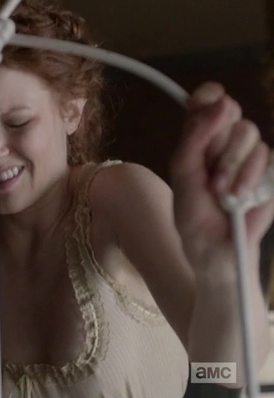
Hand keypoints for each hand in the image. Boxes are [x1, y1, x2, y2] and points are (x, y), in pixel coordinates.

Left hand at [170, 82, 273, 269]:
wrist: (217, 248)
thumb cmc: (194, 214)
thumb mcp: (184, 174)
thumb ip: (195, 138)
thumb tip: (221, 101)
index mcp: (199, 139)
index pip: (206, 103)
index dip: (209, 96)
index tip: (213, 98)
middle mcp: (224, 142)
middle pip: (233, 113)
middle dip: (221, 144)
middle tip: (211, 171)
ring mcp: (249, 156)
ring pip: (251, 135)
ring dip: (234, 167)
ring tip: (222, 194)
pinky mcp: (269, 172)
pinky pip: (269, 158)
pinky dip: (252, 179)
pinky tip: (241, 197)